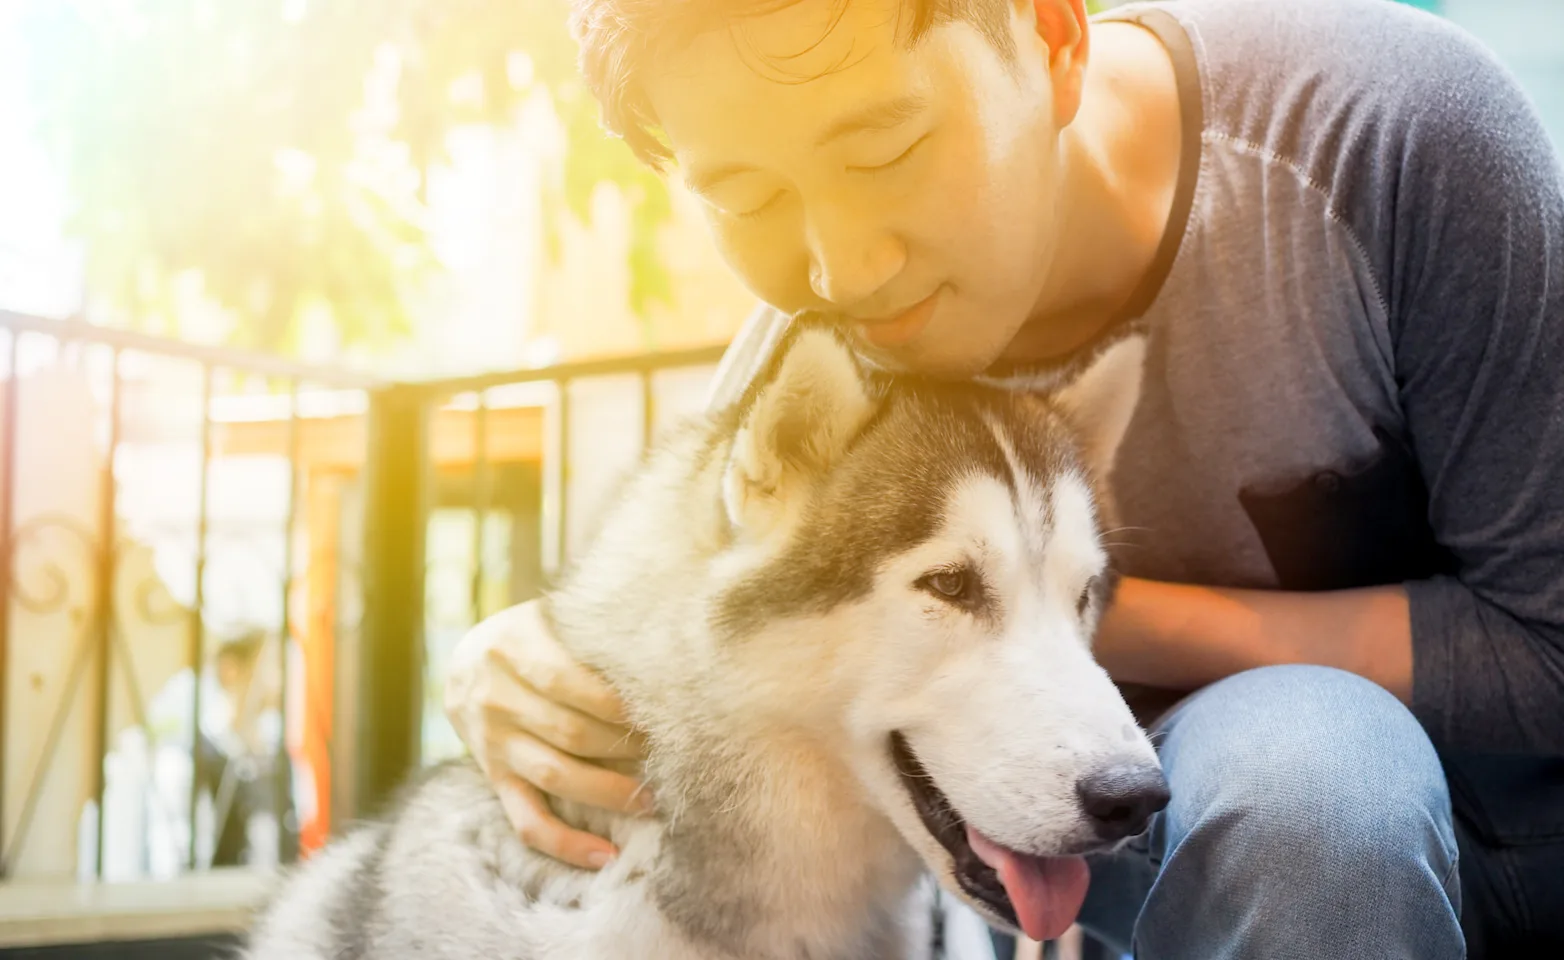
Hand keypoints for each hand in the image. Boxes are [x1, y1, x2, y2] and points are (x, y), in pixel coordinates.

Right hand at [443, 599, 651, 868]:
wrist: (462, 663)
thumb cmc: (531, 636)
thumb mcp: (550, 618)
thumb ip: (590, 630)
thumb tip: (659, 645)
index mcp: (511, 649)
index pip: (571, 681)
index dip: (618, 701)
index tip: (661, 707)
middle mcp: (496, 700)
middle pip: (571, 731)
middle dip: (625, 745)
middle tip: (671, 749)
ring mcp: (493, 745)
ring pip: (556, 776)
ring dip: (609, 791)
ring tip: (653, 796)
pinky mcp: (495, 780)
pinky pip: (528, 821)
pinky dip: (566, 844)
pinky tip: (605, 855)